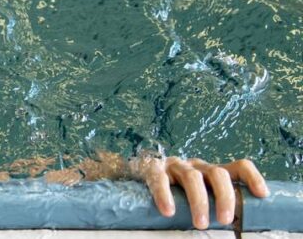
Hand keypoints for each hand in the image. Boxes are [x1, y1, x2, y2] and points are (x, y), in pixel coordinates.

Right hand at [139, 157, 268, 229]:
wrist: (136, 175)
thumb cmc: (172, 193)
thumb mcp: (197, 197)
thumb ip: (212, 206)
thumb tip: (234, 230)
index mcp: (212, 173)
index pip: (238, 167)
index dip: (252, 178)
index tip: (262, 195)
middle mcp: (197, 166)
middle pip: (218, 174)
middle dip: (224, 197)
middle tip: (225, 220)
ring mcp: (175, 166)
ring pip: (192, 177)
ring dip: (199, 201)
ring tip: (200, 224)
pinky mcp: (153, 169)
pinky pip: (160, 180)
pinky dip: (165, 195)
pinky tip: (168, 211)